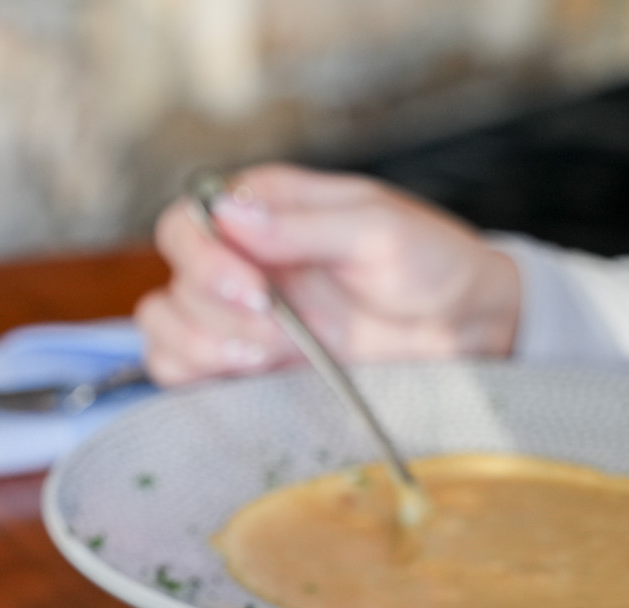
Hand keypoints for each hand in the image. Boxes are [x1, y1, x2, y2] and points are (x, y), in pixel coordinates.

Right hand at [134, 163, 523, 385]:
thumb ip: (303, 226)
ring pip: (165, 329)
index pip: (186, 223)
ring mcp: (237, 317)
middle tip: (276, 326)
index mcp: (263, 209)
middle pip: (173, 283)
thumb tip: (229, 215)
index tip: (255, 289)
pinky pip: (179, 371)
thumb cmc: (429, 265)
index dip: (203, 258)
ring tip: (268, 354)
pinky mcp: (243, 367)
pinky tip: (249, 374)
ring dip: (204, 345)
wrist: (463, 330)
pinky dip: (195, 376)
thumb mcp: (378, 231)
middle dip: (216, 311)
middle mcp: (239, 259)